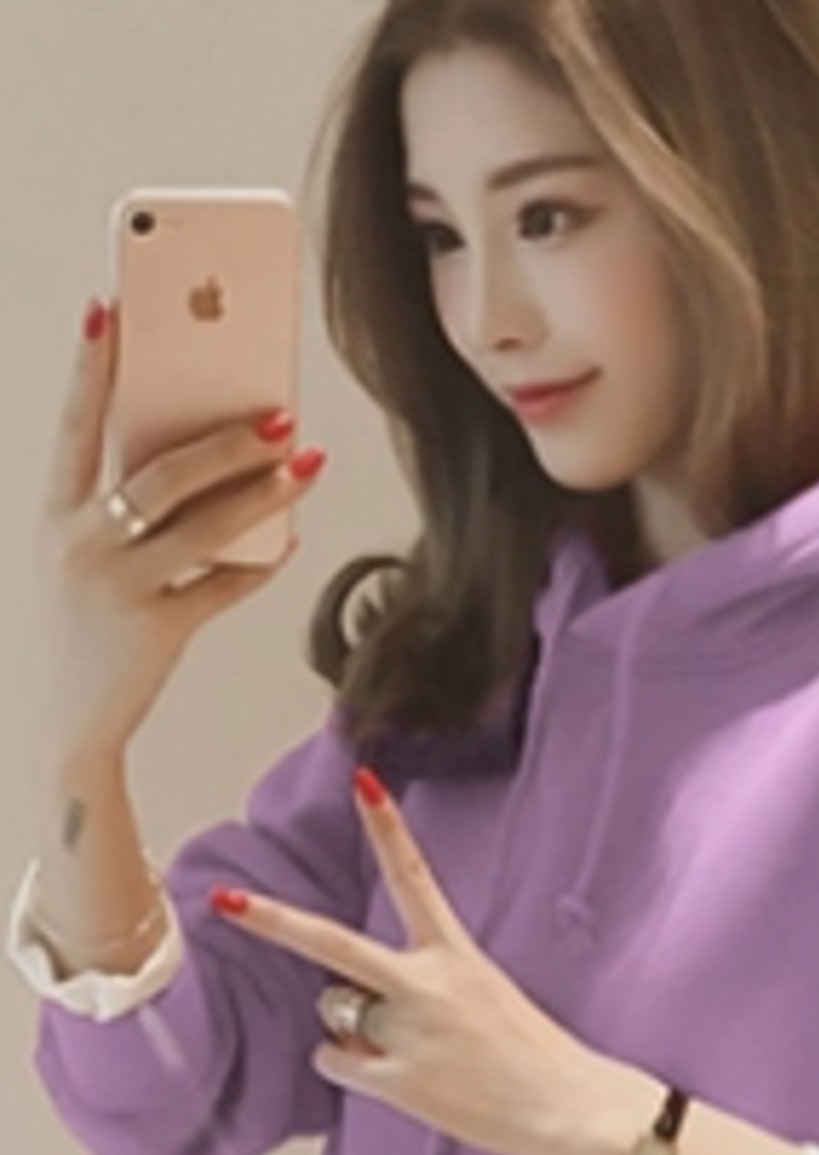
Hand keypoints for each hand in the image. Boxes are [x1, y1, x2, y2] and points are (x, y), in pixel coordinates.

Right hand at [37, 297, 325, 763]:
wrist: (73, 725)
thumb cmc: (91, 626)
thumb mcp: (87, 558)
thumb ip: (126, 507)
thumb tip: (210, 453)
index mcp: (55, 515)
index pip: (74, 425)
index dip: (92, 367)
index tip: (111, 306)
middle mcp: (79, 545)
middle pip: (159, 474)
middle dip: (224, 439)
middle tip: (280, 411)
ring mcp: (117, 589)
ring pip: (202, 527)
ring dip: (261, 492)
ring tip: (306, 462)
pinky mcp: (155, 632)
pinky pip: (222, 586)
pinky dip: (261, 561)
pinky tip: (293, 537)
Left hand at [210, 766, 606, 1154]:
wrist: (570, 1108)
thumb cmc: (534, 1054)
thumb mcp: (487, 996)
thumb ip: (423, 988)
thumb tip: (356, 1006)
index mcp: (456, 956)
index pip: (415, 877)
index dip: (387, 828)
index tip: (362, 781)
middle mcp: (425, 987)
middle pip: (331, 944)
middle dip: (273, 921)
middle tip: (226, 901)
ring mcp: (408, 1034)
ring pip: (335, 1013)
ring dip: (354, 1028)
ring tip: (411, 1050)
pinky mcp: (398, 1082)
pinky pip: (335, 1062)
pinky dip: (353, 1067)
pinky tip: (398, 1077)